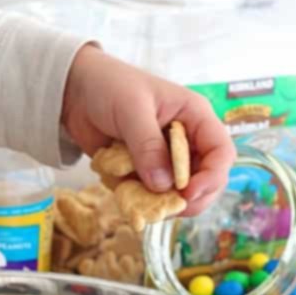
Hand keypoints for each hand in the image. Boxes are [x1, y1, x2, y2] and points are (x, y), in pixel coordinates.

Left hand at [61, 46, 235, 215]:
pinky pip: (152, 197)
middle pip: (207, 180)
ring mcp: (166, 159)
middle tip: (169, 208)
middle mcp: (187, 141)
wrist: (74, 92)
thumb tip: (163, 184)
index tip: (188, 193)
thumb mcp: (132, 110)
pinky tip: (124, 191)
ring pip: (180, 194)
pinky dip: (141, 202)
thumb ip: (148, 146)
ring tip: (140, 200)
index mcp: (195, 117)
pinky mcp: (145, 172)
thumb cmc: (110, 86)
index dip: (212, 176)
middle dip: (192, 198)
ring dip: (163, 203)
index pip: (221, 152)